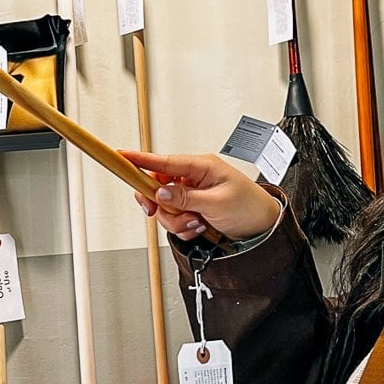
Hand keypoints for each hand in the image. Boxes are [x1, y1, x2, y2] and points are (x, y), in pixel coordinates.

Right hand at [122, 150, 282, 243]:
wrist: (263, 227)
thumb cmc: (250, 207)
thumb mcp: (217, 202)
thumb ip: (186, 197)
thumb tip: (161, 192)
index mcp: (201, 166)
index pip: (163, 161)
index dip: (140, 159)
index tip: (120, 156)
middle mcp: (193, 178)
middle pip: (157, 188)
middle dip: (164, 206)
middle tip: (174, 213)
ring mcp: (191, 194)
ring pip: (164, 208)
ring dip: (177, 220)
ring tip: (199, 222)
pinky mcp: (191, 209)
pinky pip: (173, 219)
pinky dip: (183, 227)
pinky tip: (200, 226)